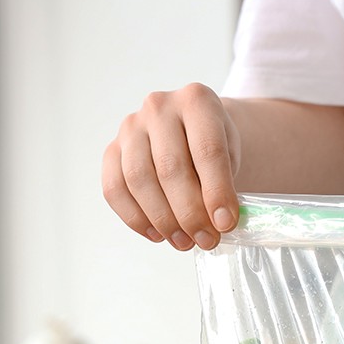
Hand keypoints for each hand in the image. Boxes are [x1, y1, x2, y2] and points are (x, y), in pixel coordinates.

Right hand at [102, 83, 240, 250]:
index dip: (216, 192)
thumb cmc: (213, 146)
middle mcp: (159, 107)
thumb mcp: (232, 156)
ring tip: (185, 242)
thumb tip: (217, 224)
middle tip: (206, 240)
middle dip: (190, 213)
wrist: (191, 131)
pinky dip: (135, 218)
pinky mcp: (112, 149)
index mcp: (196, 100)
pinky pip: (114, 189)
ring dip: (163, 220)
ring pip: (139, 180)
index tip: (226, 224)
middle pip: (170, 168)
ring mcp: (130, 127)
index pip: (207, 150)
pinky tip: (157, 234)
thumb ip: (224, 184)